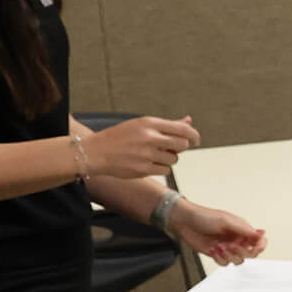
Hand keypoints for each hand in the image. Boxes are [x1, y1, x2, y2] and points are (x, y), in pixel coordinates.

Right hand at [83, 116, 198, 179]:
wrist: (95, 152)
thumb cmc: (119, 137)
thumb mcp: (141, 125)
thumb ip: (167, 125)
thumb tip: (188, 121)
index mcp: (149, 123)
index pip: (182, 129)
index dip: (194, 135)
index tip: (196, 140)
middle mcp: (149, 138)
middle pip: (182, 145)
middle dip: (181, 148)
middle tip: (173, 148)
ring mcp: (146, 154)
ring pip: (174, 159)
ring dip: (169, 158)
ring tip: (154, 155)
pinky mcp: (143, 169)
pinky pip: (165, 170)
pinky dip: (161, 168)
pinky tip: (149, 163)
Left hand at [172, 202, 266, 265]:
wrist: (185, 222)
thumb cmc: (204, 217)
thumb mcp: (226, 221)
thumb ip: (245, 230)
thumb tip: (261, 233)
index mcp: (243, 229)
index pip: (259, 241)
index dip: (260, 246)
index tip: (254, 248)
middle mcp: (237, 239)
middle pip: (250, 254)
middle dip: (240, 251)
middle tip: (230, 246)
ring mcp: (228, 247)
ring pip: (238, 260)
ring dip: (228, 256)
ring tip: (218, 247)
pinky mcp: (218, 254)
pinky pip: (225, 263)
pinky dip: (219, 258)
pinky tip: (213, 250)